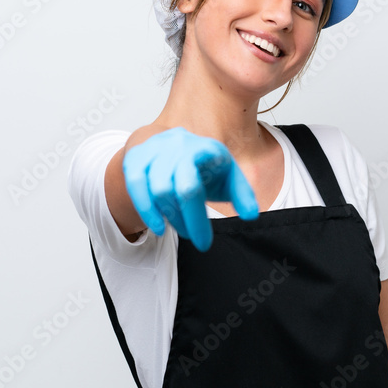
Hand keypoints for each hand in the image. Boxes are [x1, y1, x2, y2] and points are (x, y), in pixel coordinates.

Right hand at [122, 127, 258, 250]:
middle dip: (184, 221)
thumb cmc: (204, 166)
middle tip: (194, 238)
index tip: (204, 243)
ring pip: (156, 190)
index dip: (197, 219)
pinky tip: (158, 226)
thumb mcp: (228, 176)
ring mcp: (154, 150)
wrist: (172, 144)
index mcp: (205, 148)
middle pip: (173, 190)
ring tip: (182, 228)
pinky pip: (135, 186)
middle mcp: (177, 144)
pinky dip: (146, 210)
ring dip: (169, 217)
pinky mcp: (137, 158)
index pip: (193, 188)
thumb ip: (242, 195)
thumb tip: (252, 215)